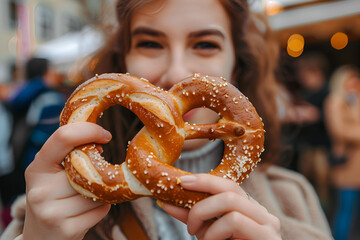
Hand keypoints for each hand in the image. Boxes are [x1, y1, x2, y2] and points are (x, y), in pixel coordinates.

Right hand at [23, 122, 111, 239]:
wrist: (41, 237)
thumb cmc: (53, 197)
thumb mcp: (52, 174)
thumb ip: (70, 156)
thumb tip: (100, 141)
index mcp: (37, 168)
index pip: (63, 137)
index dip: (89, 130)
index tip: (105, 135)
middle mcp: (40, 189)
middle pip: (86, 169)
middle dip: (94, 173)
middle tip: (85, 182)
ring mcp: (51, 212)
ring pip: (96, 191)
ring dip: (99, 193)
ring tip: (83, 199)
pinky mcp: (66, 229)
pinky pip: (101, 209)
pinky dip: (101, 208)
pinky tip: (86, 212)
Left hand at [159, 174, 280, 239]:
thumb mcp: (208, 233)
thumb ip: (193, 217)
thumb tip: (166, 202)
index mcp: (248, 209)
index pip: (227, 184)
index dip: (204, 180)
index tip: (181, 181)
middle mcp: (261, 212)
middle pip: (230, 187)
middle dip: (201, 191)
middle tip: (181, 204)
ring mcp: (268, 224)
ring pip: (230, 200)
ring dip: (204, 214)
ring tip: (198, 236)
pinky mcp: (267, 237)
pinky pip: (234, 220)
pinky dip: (215, 231)